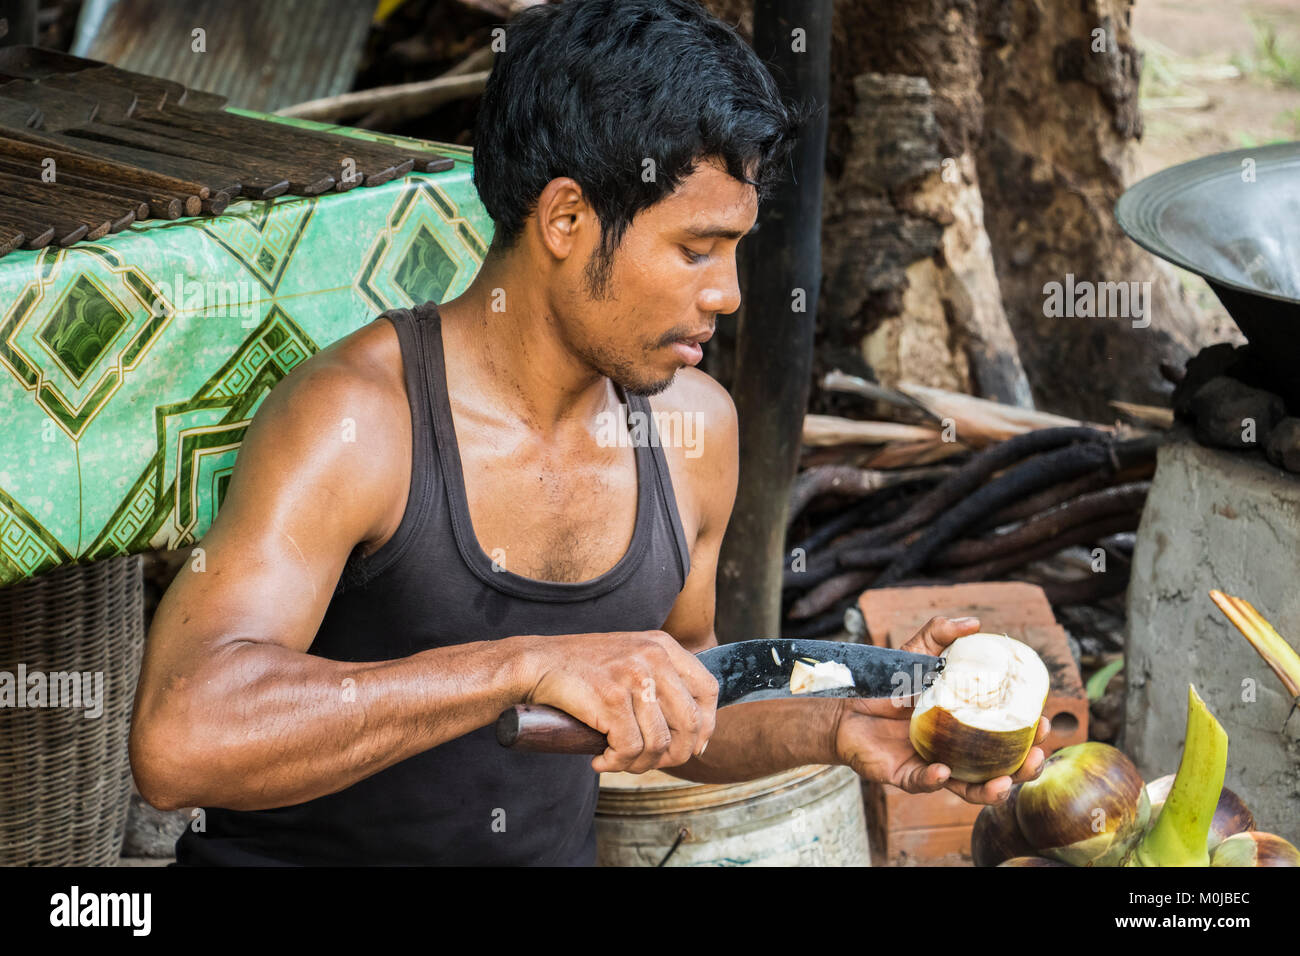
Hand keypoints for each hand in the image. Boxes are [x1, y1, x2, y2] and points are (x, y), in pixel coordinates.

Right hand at [515, 630, 718, 774]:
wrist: (536, 662)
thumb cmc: (582, 667)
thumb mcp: (631, 657)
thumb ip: (660, 679)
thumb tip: (691, 729)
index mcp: (663, 646)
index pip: (708, 689)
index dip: (707, 725)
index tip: (695, 746)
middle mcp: (654, 657)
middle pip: (690, 722)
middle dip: (676, 754)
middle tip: (651, 763)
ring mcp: (633, 677)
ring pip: (659, 742)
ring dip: (641, 764)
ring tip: (620, 761)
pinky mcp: (611, 700)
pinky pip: (630, 749)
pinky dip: (616, 763)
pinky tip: (601, 760)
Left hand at [832, 616, 1049, 804]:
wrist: (844, 702)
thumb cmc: (886, 683)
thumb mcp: (915, 653)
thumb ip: (940, 636)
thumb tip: (974, 623)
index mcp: (966, 725)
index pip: (1006, 735)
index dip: (1030, 734)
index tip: (1045, 722)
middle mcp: (955, 751)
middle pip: (999, 768)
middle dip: (1023, 768)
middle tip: (1037, 755)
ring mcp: (931, 766)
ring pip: (968, 788)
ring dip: (990, 789)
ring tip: (1004, 782)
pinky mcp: (903, 775)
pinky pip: (923, 783)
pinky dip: (934, 780)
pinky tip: (943, 770)